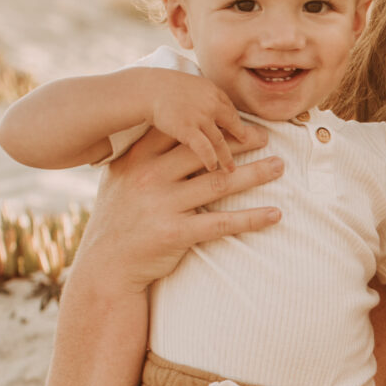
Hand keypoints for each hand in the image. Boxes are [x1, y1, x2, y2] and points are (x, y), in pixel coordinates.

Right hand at [75, 123, 282, 294]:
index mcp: (136, 158)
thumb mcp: (121, 179)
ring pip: (219, 183)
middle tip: (267, 137)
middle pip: (205, 152)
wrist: (106, 266)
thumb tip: (171, 131)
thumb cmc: (119, 219)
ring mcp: (162, 204)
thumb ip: (143, 156)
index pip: (181, 132)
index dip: (213, 125)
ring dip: (255, 174)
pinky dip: (252, 218)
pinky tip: (275, 214)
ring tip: (279, 166)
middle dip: (240, 142)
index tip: (238, 119)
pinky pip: (222, 223)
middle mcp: (148, 177)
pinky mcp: (175, 233)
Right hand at [148, 76, 256, 173]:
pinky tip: (213, 168)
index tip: (244, 133)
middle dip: (245, 136)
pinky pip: (205, 148)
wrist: (144, 87)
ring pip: (220, 140)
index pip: (229, 109)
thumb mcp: (186, 84)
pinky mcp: (188, 129)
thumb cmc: (159, 87)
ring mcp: (200, 117)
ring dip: (227, 156)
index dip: (237, 122)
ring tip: (232, 169)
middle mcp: (210, 103)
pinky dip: (211, 159)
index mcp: (211, 90)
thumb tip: (207, 106)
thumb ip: (200, 95)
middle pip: (232, 123)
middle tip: (260, 144)